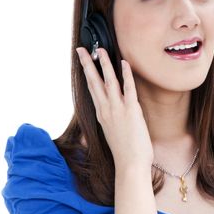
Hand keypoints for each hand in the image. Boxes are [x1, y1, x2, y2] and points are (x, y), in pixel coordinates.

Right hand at [75, 47, 153, 169]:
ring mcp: (118, 109)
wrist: (130, 164)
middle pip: (94, 81)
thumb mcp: (110, 134)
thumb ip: (107, 122)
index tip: (83, 59)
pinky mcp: (131, 111)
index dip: (87, 72)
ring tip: (101, 49)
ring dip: (105, 64)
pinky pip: (128, 89)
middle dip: (88, 63)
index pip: (92, 88)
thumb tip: (102, 118)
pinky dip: (126, 75)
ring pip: (109, 81)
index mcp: (101, 113)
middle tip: (82, 49)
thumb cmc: (123, 152)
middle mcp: (106, 109)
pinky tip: (124, 63)